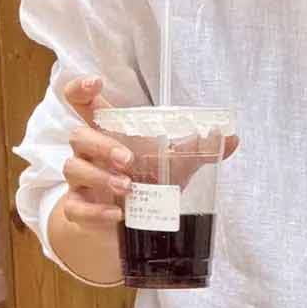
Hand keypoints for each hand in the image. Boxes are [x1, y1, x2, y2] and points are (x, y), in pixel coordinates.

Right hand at [60, 75, 239, 225]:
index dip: (81, 88)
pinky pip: (76, 208)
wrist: (130, 223)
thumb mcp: (174, 164)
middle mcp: (89, 152)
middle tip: (129, 161)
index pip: (81, 101)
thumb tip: (232, 137)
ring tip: (129, 188)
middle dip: (103, 145)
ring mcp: (81, 181)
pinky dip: (96, 212)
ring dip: (101, 177)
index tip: (96, 84)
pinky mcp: (79, 209)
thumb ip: (199, 149)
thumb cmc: (147, 181)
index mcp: (107, 133)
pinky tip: (117, 215)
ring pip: (73, 169)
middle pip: (78, 135)